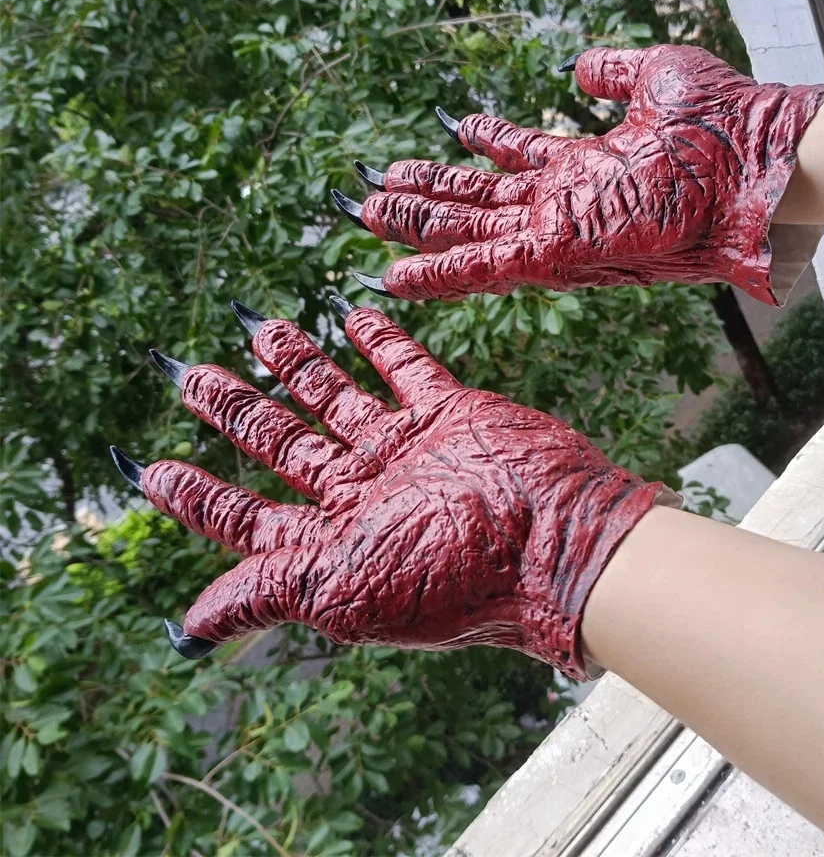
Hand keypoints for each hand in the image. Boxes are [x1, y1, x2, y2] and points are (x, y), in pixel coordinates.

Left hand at [111, 295, 671, 678]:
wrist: (556, 540)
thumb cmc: (451, 578)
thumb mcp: (343, 592)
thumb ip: (266, 590)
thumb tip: (189, 625)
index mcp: (335, 545)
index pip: (248, 519)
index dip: (199, 496)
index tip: (151, 468)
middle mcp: (365, 497)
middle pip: (285, 446)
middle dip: (237, 410)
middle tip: (193, 376)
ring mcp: (406, 451)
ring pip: (337, 400)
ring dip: (298, 365)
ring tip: (260, 329)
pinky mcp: (449, 412)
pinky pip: (405, 370)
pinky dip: (378, 342)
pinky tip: (347, 316)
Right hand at [339, 45, 823, 304]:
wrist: (757, 165)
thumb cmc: (722, 122)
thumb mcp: (655, 77)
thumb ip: (612, 72)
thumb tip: (579, 68)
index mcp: (586, 165)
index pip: (520, 158)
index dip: (485, 144)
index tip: (455, 128)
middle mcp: (564, 203)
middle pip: (481, 202)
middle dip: (429, 195)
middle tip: (378, 187)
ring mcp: (558, 231)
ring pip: (470, 234)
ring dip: (417, 228)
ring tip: (366, 214)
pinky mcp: (559, 255)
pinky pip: (485, 268)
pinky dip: (440, 273)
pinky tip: (395, 274)